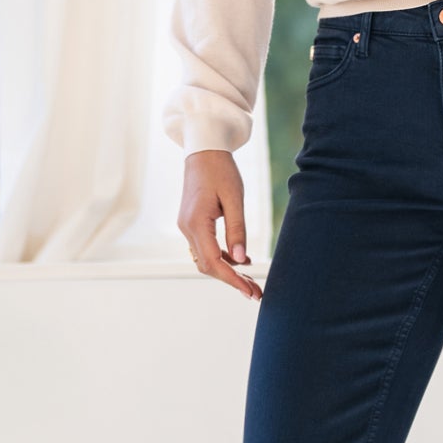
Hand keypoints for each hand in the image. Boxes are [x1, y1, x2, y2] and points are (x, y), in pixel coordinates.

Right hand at [178, 150, 261, 298]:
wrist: (203, 149)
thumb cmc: (221, 170)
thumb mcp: (234, 199)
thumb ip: (237, 229)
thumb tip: (242, 260)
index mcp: (196, 223)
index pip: (213, 262)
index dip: (232, 280)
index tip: (250, 291)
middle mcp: (187, 228)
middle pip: (208, 265)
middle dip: (232, 280)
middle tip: (256, 293)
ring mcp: (187, 226)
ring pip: (206, 259)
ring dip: (228, 271)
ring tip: (252, 281)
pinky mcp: (192, 222)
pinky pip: (205, 247)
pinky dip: (222, 257)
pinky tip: (242, 260)